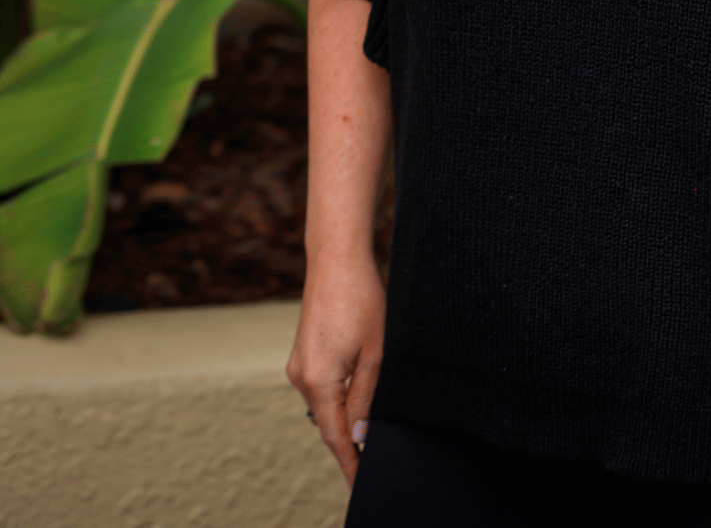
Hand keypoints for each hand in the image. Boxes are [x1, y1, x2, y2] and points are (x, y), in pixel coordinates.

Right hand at [287, 253, 385, 485]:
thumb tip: (360, 434)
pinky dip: (338, 396)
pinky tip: (356, 394)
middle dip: (349, 441)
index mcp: (318, 381)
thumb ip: (367, 397)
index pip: (334, 436)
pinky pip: (321, 386)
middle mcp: (301, 377)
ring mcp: (299, 365)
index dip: (349, 462)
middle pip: (328, 422)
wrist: (337, 260)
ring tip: (368, 429)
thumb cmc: (362, 300)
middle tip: (371, 462)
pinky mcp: (303, 353)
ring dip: (345, 415)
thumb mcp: (375, 352)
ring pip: (325, 404)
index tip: (359, 485)